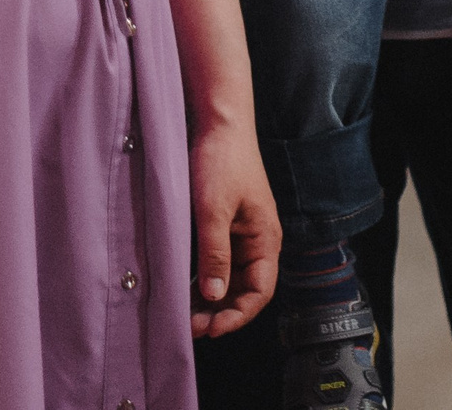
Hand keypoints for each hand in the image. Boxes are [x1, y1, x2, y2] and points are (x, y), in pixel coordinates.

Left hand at [188, 121, 280, 337]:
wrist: (219, 122)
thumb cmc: (221, 161)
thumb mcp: (213, 210)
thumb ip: (215, 254)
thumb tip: (215, 297)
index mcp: (266, 239)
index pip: (260, 292)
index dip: (237, 315)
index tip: (211, 329)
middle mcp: (258, 241)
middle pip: (245, 290)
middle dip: (221, 312)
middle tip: (190, 327)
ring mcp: (243, 233)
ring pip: (230, 279)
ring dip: (211, 299)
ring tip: (185, 314)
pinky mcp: (227, 225)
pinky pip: (219, 262)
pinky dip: (205, 279)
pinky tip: (185, 289)